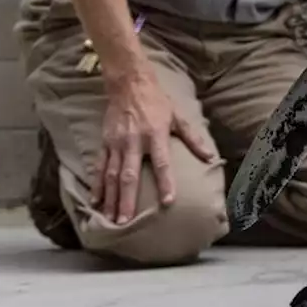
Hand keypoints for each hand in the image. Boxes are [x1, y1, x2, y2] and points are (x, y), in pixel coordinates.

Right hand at [91, 73, 214, 224]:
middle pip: (130, 175)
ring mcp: (116, 143)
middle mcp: (134, 142)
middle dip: (127, 200)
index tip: (167, 202)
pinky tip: (96, 201)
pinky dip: (97, 185)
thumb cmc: (157, 102)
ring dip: (111, 198)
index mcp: (156, 135)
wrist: (129, 84)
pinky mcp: (104, 142)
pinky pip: (99, 167)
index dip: (166, 183)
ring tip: (110, 219)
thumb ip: (193, 138)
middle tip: (125, 222)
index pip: (162, 164)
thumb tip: (210, 156)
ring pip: (111, 175)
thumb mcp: (178, 117)